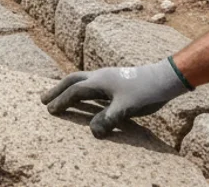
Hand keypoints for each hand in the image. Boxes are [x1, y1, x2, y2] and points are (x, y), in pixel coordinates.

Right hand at [41, 59, 190, 137]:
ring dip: (67, 87)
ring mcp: (107, 76)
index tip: (50, 110)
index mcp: (98, 82)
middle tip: (43, 99)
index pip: (74, 92)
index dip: (61, 101)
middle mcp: (99, 76)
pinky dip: (80, 88)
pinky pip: (90, 82)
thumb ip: (108, 119)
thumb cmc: (145, 92)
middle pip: (71, 80)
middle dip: (57, 90)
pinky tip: (85, 95)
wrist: (165, 78)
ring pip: (80, 79)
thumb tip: (92, 131)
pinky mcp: (115, 79)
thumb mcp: (127, 109)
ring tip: (59, 95)